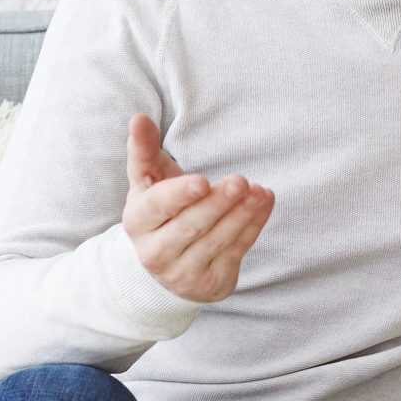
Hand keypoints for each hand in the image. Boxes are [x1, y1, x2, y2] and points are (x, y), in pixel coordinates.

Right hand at [120, 111, 273, 304]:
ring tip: (259, 192)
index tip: (203, 181)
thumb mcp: (148, 181)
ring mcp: (183, 273)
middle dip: (218, 204)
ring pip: (217, 241)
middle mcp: (155, 253)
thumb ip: (143, 150)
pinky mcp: (211, 283)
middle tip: (241, 181)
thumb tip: (138, 118)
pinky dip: (252, 226)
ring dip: (241, 215)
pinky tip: (263, 203)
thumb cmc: (159, 209)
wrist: (166, 263)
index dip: (179, 195)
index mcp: (137, 223)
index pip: (157, 208)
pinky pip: (236, 252)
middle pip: (190, 226)